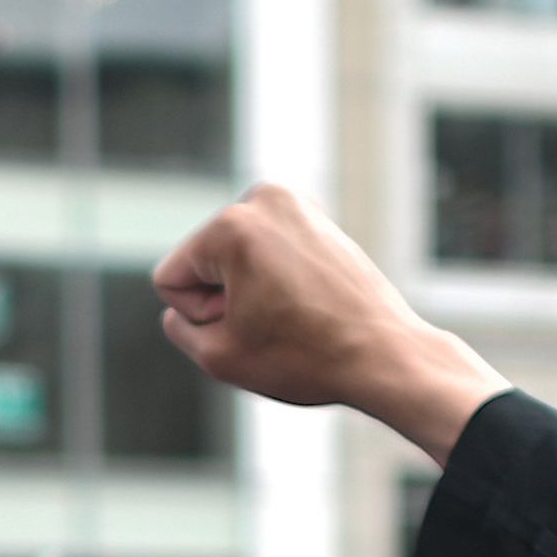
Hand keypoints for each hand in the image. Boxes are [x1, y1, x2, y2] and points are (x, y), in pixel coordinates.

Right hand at [154, 185, 512, 459]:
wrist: (384, 355)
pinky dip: (276, 280)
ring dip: (251, 291)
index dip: (198, 317)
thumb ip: (180, 328)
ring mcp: (295, 203)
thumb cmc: (305, 358)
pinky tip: (306, 301)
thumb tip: (182, 309)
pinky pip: (267, 253)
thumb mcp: (219, 357)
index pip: (171, 278)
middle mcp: (263, 198)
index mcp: (233, 225)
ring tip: (293, 312)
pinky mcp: (316, 216)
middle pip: (203, 263)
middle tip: (276, 323)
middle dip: (226, 299)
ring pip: (234, 259)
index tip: (245, 327)